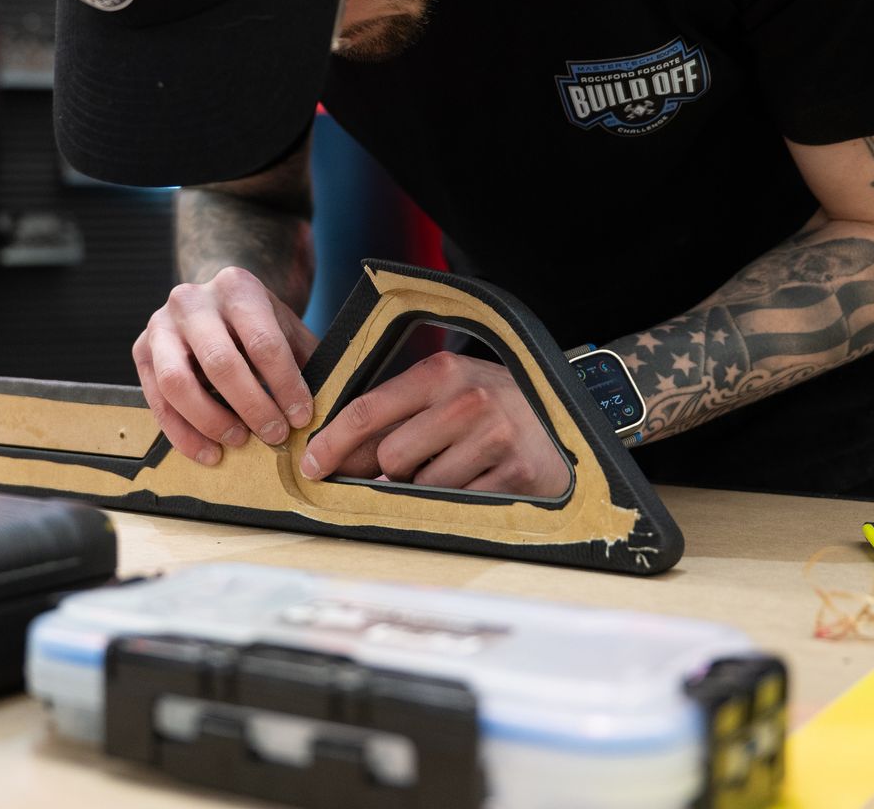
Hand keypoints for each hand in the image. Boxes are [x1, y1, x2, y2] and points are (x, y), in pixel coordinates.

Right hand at [132, 267, 318, 467]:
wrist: (216, 303)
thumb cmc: (257, 324)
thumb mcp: (286, 329)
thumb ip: (305, 362)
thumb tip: (330, 410)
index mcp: (237, 287)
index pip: (263, 341)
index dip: (285, 384)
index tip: (301, 416)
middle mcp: (192, 300)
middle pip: (220, 362)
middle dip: (252, 406)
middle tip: (274, 434)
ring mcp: (160, 324)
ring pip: (177, 383)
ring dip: (211, 422)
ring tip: (240, 442)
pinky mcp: (141, 351)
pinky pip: (157, 402)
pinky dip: (183, 434)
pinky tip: (210, 452)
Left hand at [299, 353, 571, 496]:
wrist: (561, 418)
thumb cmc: (491, 404)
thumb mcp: (446, 390)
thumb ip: (396, 412)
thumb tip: (334, 452)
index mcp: (442, 371)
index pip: (368, 410)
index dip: (332, 442)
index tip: (312, 465)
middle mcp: (467, 400)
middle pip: (389, 456)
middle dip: (388, 469)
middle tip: (411, 464)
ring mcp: (493, 438)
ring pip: (420, 485)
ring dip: (426, 485)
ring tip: (456, 463)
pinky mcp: (513, 475)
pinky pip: (456, 503)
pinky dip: (457, 498)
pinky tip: (478, 477)